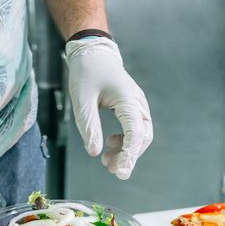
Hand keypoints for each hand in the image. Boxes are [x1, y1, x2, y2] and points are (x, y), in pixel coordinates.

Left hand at [65, 37, 152, 179]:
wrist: (92, 53)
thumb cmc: (87, 72)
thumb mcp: (82, 101)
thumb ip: (89, 127)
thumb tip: (95, 153)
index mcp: (127, 99)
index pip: (136, 132)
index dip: (130, 154)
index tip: (121, 172)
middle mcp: (137, 103)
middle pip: (142, 137)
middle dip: (129, 156)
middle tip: (112, 171)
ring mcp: (136, 105)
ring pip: (139, 135)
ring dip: (125, 151)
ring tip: (106, 161)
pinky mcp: (131, 108)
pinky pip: (133, 129)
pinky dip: (123, 142)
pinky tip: (109, 145)